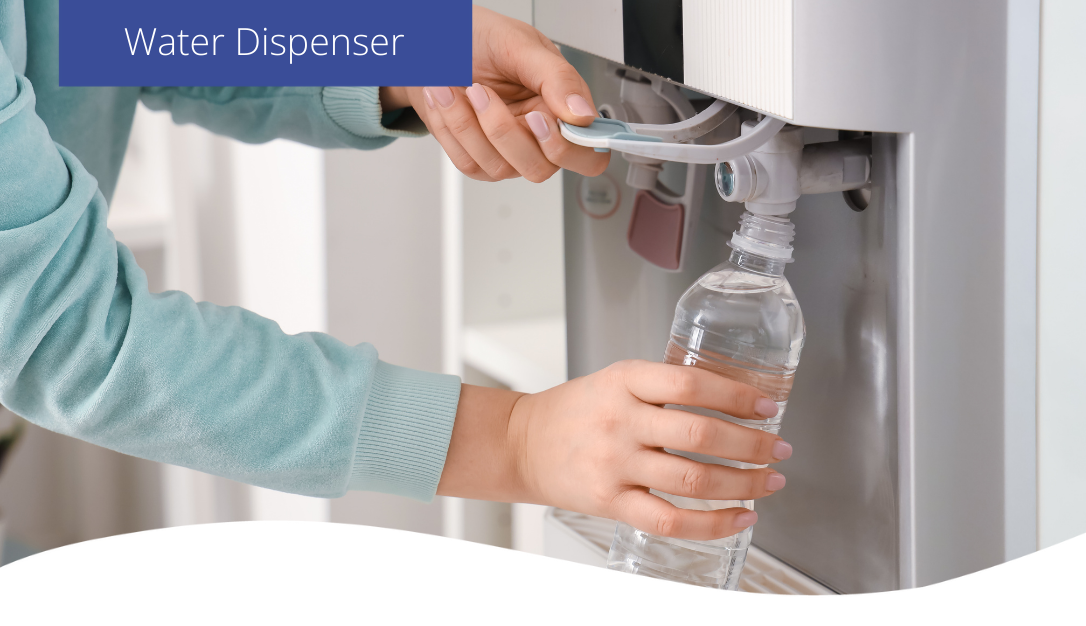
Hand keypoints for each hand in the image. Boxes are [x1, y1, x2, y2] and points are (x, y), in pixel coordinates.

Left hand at [379, 6, 608, 182]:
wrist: (434, 44)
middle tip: (484, 93)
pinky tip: (448, 100)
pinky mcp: (478, 158)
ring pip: (499, 166)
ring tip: (458, 87)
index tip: (539, 117)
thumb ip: (558, 78)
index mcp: (563, 108)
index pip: (589, 153)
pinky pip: (469, 162)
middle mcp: (539, 135)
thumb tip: (583, 113)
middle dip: (505, 132)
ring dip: (467, 124)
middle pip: (541, 168)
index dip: (568, 147)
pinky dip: (451, 128)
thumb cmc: (479, 39)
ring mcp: (509, 151)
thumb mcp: (522, 45)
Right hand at [438, 360, 791, 541]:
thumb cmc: (576, 410)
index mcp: (625, 381)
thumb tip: (734, 399)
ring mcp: (614, 465)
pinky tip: (741, 516)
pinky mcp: (610, 502)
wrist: (522, 443)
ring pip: (693, 480)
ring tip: (770, 481)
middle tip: (779, 449)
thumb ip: (665, 387)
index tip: (768, 406)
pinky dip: (713, 523)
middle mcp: (620, 421)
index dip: (737, 396)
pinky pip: (670, 520)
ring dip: (744, 483)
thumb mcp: (616, 380)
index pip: (691, 384)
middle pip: (700, 435)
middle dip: (752, 445)